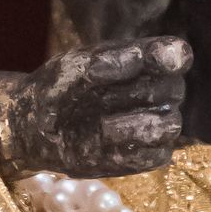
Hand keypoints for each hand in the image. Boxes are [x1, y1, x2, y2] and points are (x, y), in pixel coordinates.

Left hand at [0, 38, 191, 178]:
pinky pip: (157, 156)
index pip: (174, 55)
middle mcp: (156, 92)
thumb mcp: (73, 68)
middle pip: (173, 90)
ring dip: (138, 126)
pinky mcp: (145, 156)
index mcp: (144, 62)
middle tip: (103, 95)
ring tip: (102, 126)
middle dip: (141, 93)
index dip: (171, 57)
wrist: (35, 127)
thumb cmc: (58, 88)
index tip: (162, 57)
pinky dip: (132, 151)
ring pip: (170, 125)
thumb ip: (107, 60)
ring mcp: (153, 124)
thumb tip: (140, 58)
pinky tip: (104, 146)